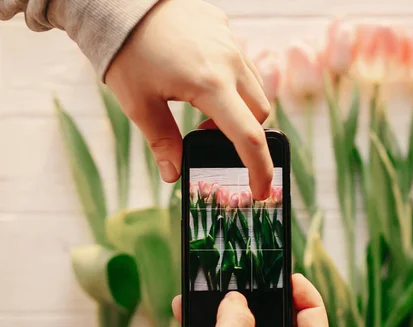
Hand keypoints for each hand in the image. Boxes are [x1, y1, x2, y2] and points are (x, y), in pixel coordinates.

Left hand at [105, 0, 272, 198]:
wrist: (122, 1)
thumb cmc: (127, 51)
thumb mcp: (139, 103)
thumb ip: (162, 141)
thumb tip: (173, 174)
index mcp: (210, 84)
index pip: (248, 136)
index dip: (259, 169)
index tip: (259, 190)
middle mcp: (230, 62)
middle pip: (259, 113)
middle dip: (243, 133)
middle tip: (207, 133)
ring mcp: (231, 43)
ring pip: (255, 87)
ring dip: (240, 107)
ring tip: (204, 108)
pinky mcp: (225, 30)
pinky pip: (244, 64)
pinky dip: (235, 83)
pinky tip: (206, 80)